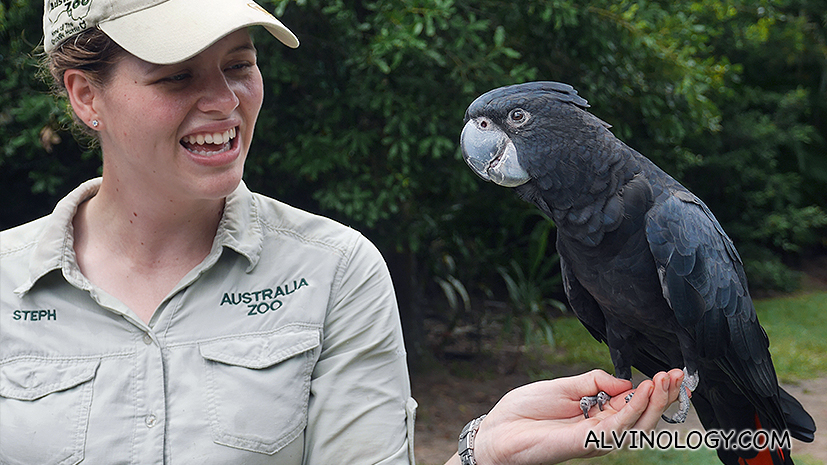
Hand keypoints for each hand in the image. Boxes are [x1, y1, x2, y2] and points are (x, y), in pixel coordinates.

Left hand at [468, 369, 684, 464]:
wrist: (498, 430)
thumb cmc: (526, 410)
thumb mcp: (563, 386)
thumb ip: (594, 382)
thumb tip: (626, 380)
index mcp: (598, 412)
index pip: (636, 402)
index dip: (656, 387)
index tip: (672, 371)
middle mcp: (602, 427)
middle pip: (644, 415)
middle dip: (664, 395)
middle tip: (678, 374)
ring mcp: (596, 437)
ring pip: (637, 424)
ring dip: (654, 402)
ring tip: (665, 380)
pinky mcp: (586, 443)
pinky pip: (616, 428)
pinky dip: (633, 412)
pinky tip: (643, 393)